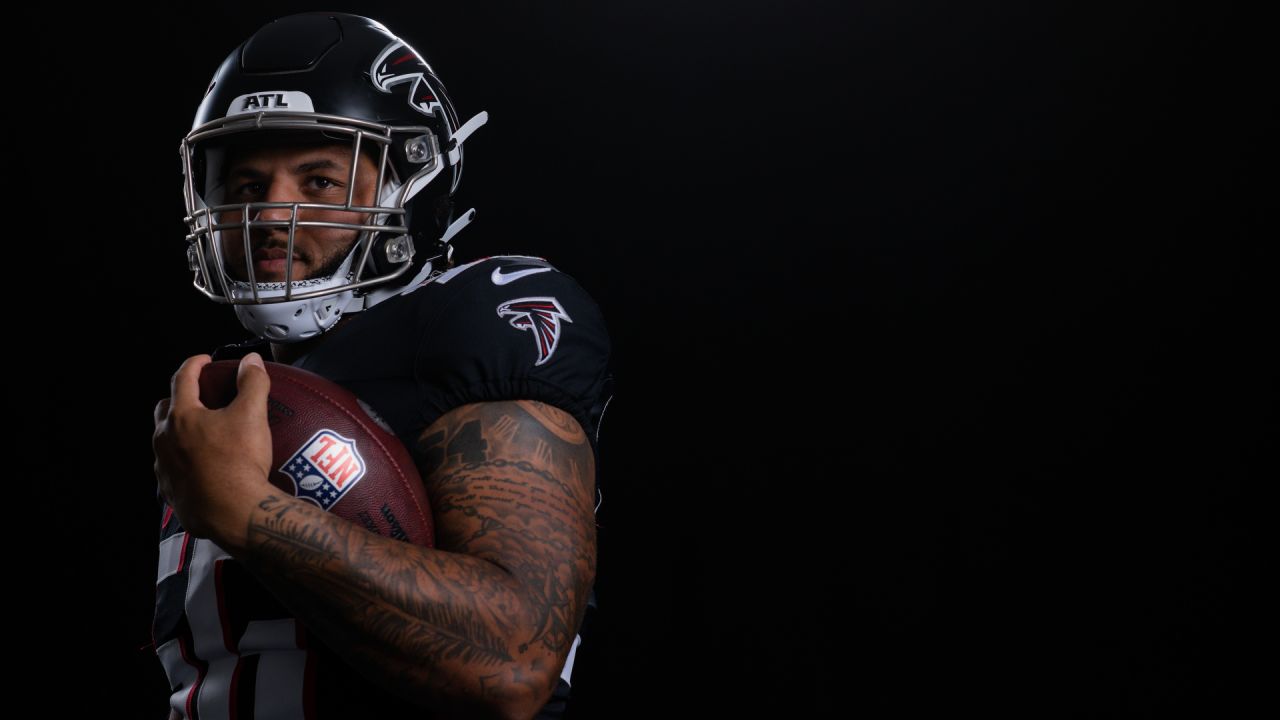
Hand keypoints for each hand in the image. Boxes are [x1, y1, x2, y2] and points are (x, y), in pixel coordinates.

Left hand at [152, 352, 274, 546]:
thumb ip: (252, 383)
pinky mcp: (170, 491)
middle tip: (200, 399)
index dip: (195, 364)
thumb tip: (252, 362)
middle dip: (179, 399)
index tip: (205, 361)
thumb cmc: (240, 462)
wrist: (233, 511)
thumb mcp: (252, 416)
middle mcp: (165, 439)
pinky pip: (171, 469)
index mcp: (182, 416)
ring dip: (179, 432)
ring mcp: (164, 467)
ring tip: (202, 434)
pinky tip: (201, 465)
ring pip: (165, 441)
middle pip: (165, 409)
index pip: (183, 378)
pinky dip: (182, 461)